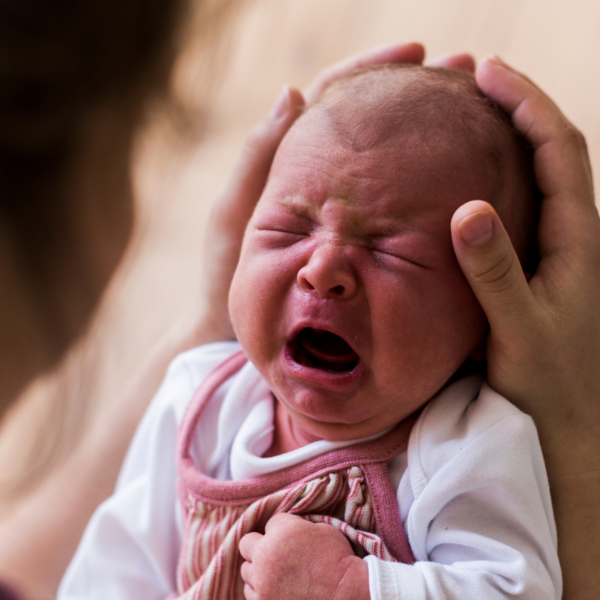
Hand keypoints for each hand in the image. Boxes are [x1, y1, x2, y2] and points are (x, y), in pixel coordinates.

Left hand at [195, 43, 475, 343]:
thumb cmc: (226, 274)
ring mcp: (341, 208)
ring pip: (385, 160)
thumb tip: (291, 92)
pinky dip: (417, 186)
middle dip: (412, 92)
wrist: (234, 328)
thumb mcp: (234, 214)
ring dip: (423, 133)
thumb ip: (257, 159)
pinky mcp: (355, 240)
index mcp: (289, 159)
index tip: (416, 52)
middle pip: (370, 121)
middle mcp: (321, 177)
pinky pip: (388, 206)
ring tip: (472, 111)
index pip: (334, 96)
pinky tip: (452, 177)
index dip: (372, 69)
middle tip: (462, 72)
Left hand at [239, 513, 368, 599]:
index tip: (294, 539)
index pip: (270, 523)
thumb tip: (288, 527)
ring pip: (246, 570)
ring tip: (277, 574)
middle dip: (259, 545)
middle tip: (275, 553)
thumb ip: (298, 525)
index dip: (283, 529)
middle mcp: (265, 555)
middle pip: (247, 543)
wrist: (346, 595)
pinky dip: (260, 590)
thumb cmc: (339, 560)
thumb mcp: (322, 529)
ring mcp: (262, 582)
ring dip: (258, 569)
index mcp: (281, 532)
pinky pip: (250, 593)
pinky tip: (275, 589)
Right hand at [450, 56, 599, 599]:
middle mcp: (573, 238)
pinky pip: (522, 208)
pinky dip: (499, 179)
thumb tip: (468, 209)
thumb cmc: (546, 385)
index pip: (559, 151)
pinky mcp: (537, 270)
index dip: (526, 104)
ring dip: (510, 138)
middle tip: (473, 80)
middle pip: (552, 152)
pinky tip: (467, 181)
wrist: (569, 426)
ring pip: (539, 177)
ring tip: (470, 117)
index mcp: (577, 242)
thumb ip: (494, 272)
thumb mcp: (517, 330)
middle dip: (518, 107)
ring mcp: (556, 253)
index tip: (488, 72)